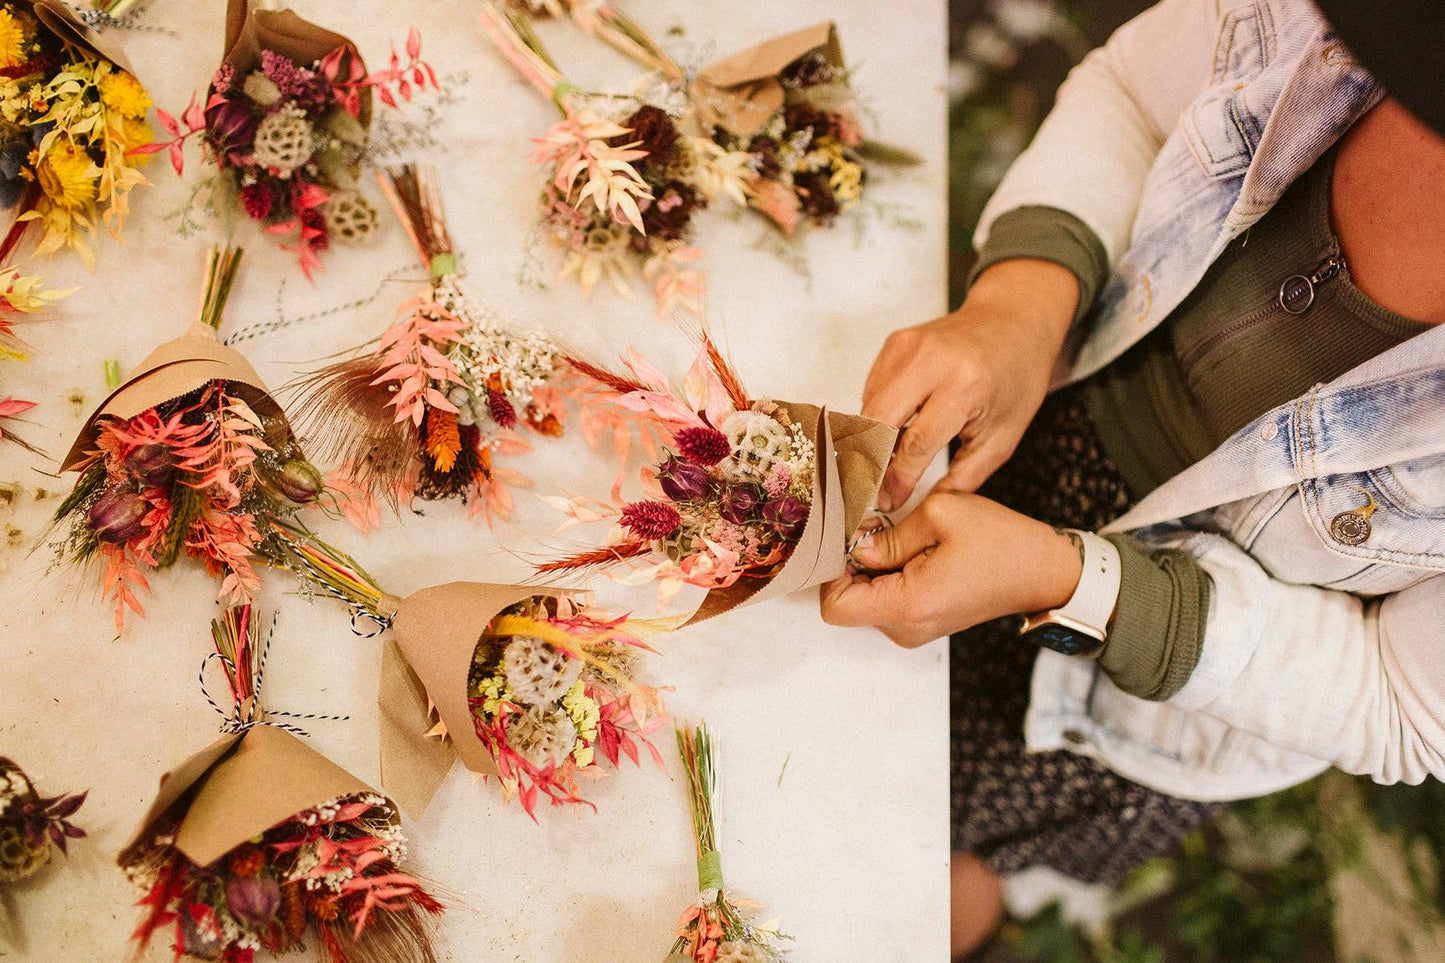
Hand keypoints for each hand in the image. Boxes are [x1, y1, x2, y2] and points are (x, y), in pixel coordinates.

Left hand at [820, 491, 1082, 647]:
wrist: (1043, 571)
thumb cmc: (1001, 542)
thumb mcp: (940, 514)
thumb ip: (887, 534)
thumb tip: (854, 546)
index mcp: (908, 605)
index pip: (834, 607)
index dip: (832, 570)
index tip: (851, 538)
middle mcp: (906, 627)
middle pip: (847, 602)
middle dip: (852, 564)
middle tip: (879, 528)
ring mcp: (914, 629)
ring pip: (865, 599)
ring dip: (873, 567)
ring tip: (904, 536)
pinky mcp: (921, 621)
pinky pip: (886, 599)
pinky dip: (889, 574)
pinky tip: (914, 549)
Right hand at [863, 258, 1077, 511]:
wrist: (1015, 322)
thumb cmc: (1015, 379)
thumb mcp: (1002, 438)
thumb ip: (962, 478)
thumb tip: (924, 507)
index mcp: (963, 386)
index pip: (914, 444)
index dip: (896, 480)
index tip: (886, 502)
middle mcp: (930, 360)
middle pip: (878, 422)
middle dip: (871, 460)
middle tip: (871, 488)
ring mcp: (907, 346)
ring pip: (868, 406)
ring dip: (871, 439)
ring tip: (884, 462)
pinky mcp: (894, 342)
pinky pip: (872, 389)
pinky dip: (877, 414)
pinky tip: (895, 428)